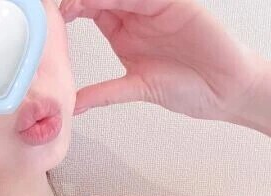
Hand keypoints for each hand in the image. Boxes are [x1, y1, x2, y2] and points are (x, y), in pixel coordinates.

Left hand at [60, 0, 265, 121]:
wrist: (224, 92)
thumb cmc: (187, 87)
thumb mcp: (135, 89)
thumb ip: (103, 93)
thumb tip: (73, 105)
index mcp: (122, 32)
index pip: (90, 10)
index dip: (70, 9)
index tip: (51, 18)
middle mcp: (136, 16)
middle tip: (58, 4)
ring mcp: (156, 8)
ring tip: (76, 1)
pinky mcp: (178, 5)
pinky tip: (108, 1)